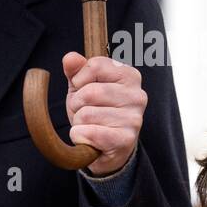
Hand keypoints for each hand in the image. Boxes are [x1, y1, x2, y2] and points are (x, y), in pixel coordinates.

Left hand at [61, 52, 146, 176]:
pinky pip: (88, 133)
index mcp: (130, 76)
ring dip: (79, 123)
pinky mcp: (125, 139)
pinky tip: (90, 139)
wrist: (107, 148)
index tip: (83, 89)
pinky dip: (80, 137)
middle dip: (77, 104)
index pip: (95, 65)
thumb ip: (76, 70)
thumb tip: (70, 58)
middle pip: (89, 92)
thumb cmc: (96, 112)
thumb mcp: (83, 87)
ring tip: (90, 126)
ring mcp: (133, 118)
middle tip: (84, 112)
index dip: (80, 79)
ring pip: (86, 114)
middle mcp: (137, 95)